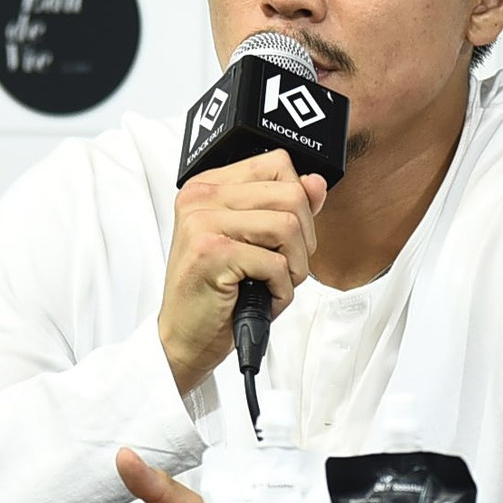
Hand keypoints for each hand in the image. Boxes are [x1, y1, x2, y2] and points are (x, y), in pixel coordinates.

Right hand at [159, 150, 328, 392]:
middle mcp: (201, 197)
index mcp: (209, 186)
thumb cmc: (218, 293)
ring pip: (288, 227)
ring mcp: (202, 222)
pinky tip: (260, 299)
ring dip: (294, 268)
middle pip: (291, 194)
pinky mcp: (211, 253)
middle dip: (302, 240)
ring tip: (271, 284)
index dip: (298, 203)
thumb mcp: (255, 243)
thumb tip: (316, 183)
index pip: (278, 164)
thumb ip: (285, 208)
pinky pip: (276, 264)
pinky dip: (280, 291)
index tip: (284, 236)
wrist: (185, 338)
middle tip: (281, 267)